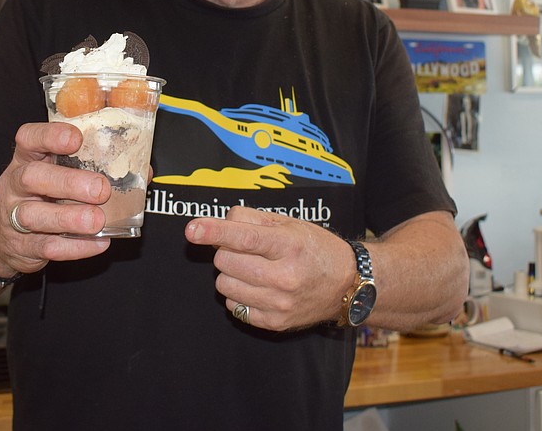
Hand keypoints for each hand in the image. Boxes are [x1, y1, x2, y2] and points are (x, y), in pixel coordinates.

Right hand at [0, 121, 112, 276]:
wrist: (3, 238)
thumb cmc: (43, 197)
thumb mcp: (58, 174)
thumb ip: (94, 167)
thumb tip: (143, 171)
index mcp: (26, 158)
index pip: (29, 138)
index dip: (50, 136)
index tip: (76, 139)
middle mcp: (15, 184)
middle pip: (32, 177)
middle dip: (68, 182)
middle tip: (100, 189)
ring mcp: (13, 216)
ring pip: (34, 215)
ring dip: (68, 217)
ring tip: (97, 220)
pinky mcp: (22, 246)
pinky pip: (47, 246)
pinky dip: (75, 246)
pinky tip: (98, 242)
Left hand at [185, 206, 353, 330]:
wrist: (348, 285)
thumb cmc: (315, 249)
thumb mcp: (290, 224)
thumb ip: (252, 219)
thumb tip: (216, 225)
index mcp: (289, 245)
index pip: (244, 237)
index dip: (215, 232)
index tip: (192, 230)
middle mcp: (284, 276)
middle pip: (226, 261)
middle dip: (226, 251)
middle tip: (244, 250)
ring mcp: (279, 303)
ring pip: (224, 285)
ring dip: (230, 274)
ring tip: (252, 269)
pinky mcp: (274, 322)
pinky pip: (233, 307)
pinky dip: (238, 295)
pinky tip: (257, 287)